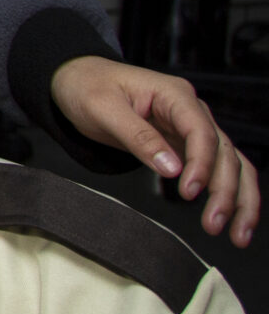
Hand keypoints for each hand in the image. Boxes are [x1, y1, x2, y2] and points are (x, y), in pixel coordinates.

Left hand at [50, 55, 258, 243]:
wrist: (76, 79)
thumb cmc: (87, 86)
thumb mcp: (102, 108)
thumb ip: (137, 136)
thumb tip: (171, 168)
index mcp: (174, 94)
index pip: (201, 131)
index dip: (201, 164)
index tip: (189, 192)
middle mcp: (191, 110)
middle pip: (224, 152)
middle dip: (226, 191)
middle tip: (214, 224)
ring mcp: (190, 129)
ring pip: (230, 164)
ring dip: (238, 199)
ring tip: (237, 233)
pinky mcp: (184, 145)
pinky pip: (215, 170)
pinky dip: (227, 194)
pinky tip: (230, 218)